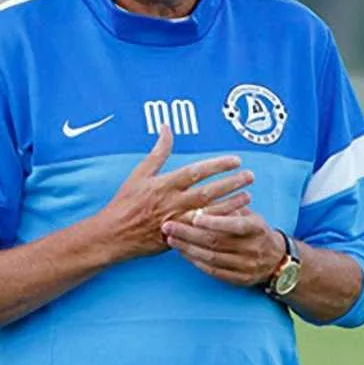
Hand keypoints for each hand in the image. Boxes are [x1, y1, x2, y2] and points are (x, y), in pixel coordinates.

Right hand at [96, 125, 252, 260]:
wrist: (114, 235)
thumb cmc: (125, 202)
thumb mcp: (140, 173)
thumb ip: (158, 151)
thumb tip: (167, 127)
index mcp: (164, 185)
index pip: (197, 172)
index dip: (218, 165)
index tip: (235, 160)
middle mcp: (173, 202)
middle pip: (209, 192)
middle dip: (231, 183)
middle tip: (249, 176)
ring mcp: (177, 221)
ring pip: (210, 213)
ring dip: (231, 204)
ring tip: (248, 196)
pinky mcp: (179, 237)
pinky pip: (204, 230)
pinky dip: (220, 224)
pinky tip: (234, 219)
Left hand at [161, 205, 284, 286]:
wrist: (275, 259)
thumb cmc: (254, 229)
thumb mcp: (248, 213)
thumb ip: (228, 206)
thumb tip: (202, 193)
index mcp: (257, 228)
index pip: (235, 225)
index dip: (214, 221)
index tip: (193, 215)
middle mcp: (254, 249)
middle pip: (217, 242)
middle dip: (189, 233)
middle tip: (168, 225)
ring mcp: (247, 266)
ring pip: (212, 258)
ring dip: (188, 248)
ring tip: (170, 238)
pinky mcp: (240, 280)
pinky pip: (214, 271)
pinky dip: (196, 262)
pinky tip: (183, 253)